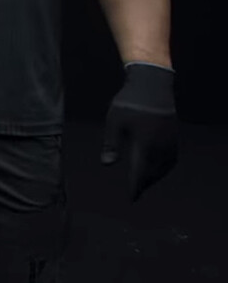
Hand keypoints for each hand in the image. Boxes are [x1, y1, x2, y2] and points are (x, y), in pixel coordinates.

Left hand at [101, 63, 177, 200]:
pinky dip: (165, 166)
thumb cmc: (129, 102)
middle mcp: (160, 146)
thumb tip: (107, 164)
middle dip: (145, 183)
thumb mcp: (114, 122)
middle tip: (137, 192)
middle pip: (154, 172)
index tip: (131, 198)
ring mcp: (170, 141)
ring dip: (155, 176)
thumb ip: (111, 144)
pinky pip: (172, 157)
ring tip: (146, 182)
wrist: (152, 84)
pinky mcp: (174, 134)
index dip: (135, 187)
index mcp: (145, 145)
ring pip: (165, 166)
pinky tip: (159, 166)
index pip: (140, 172)